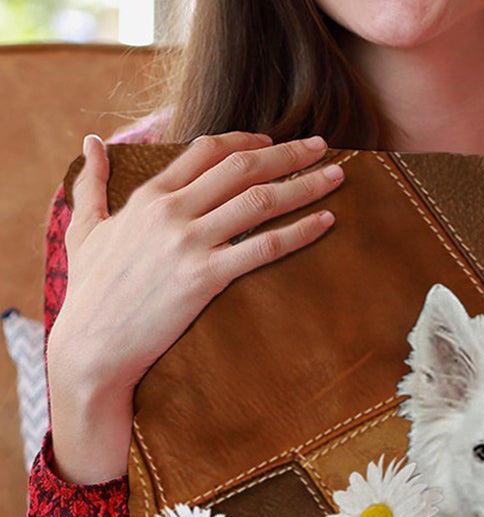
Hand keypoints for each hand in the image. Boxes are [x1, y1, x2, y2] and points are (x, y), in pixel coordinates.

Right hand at [50, 129, 344, 395]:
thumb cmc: (91, 292)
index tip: (274, 142)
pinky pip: (265, 246)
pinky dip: (300, 231)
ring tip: (337, 177)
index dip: (247, 141)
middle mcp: (172, 211)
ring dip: (305, 184)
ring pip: (260, 200)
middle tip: (323, 146)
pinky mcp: (206, 277)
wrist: (92, 344)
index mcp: (149, 196)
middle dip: (289, 153)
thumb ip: (91, 184)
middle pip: (242, 167)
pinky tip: (326, 222)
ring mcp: (190, 243)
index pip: (207, 150)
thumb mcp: (84, 230)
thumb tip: (91, 142)